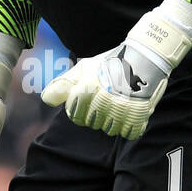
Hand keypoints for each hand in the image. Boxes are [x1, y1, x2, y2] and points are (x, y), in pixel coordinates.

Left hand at [41, 0, 191, 139]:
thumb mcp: (84, 69)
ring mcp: (121, 108)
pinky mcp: (139, 114)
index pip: (74, 114)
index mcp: (87, 88)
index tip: (87, 101)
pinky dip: (128, 127)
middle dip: (95, 115)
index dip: (79, 109)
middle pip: (91, 123)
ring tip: (118, 104)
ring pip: (109, 129)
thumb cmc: (110, 63)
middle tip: (105, 101)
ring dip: (112, 121)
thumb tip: (46, 100)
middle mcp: (103, 100)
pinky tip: (129, 112)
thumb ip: (63, 84)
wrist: (145, 57)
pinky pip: (128, 133)